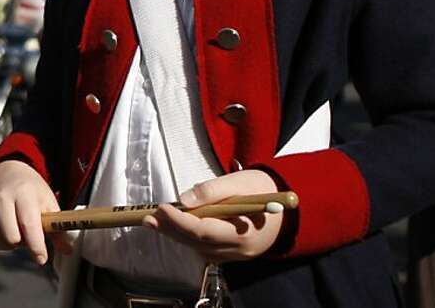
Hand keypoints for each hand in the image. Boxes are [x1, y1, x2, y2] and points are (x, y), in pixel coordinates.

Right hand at [0, 159, 71, 264]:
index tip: (42, 258)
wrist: (10, 173)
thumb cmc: (33, 191)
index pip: (28, 224)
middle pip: (11, 237)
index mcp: (24, 193)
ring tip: (16, 232)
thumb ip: (57, 228)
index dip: (36, 245)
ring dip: (9, 245)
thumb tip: (67, 250)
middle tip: (27, 236)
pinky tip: (4, 234)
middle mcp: (2, 197)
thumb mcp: (48, 203)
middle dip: (22, 244)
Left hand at [142, 169, 282, 261]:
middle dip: (171, 229)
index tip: (162, 208)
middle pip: (198, 242)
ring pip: (199, 248)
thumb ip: (212, 190)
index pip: (204, 230)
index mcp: (244, 230)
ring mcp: (236, 254)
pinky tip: (176, 228)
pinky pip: (206, 249)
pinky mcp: (232, 253)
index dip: (180, 221)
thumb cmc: (261, 188)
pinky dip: (189, 239)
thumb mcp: (239, 181)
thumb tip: (183, 200)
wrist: (286, 204)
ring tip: (156, 221)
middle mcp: (239, 248)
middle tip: (148, 218)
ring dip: (176, 235)